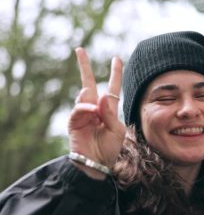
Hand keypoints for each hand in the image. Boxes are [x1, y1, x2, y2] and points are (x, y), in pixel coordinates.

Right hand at [68, 48, 125, 175]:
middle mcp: (95, 109)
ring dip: (91, 100)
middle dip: (84, 67)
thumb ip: (111, 114)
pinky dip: (85, 109)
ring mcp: (83, 115)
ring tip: (98, 113)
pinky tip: (92, 112)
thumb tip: (101, 95)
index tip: (117, 58)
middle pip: (89, 84)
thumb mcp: (117, 131)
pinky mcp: (74, 122)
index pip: (112, 88)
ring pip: (83, 96)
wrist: (98, 165)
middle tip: (80, 50)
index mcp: (108, 110)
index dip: (115, 74)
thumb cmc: (110, 149)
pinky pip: (78, 110)